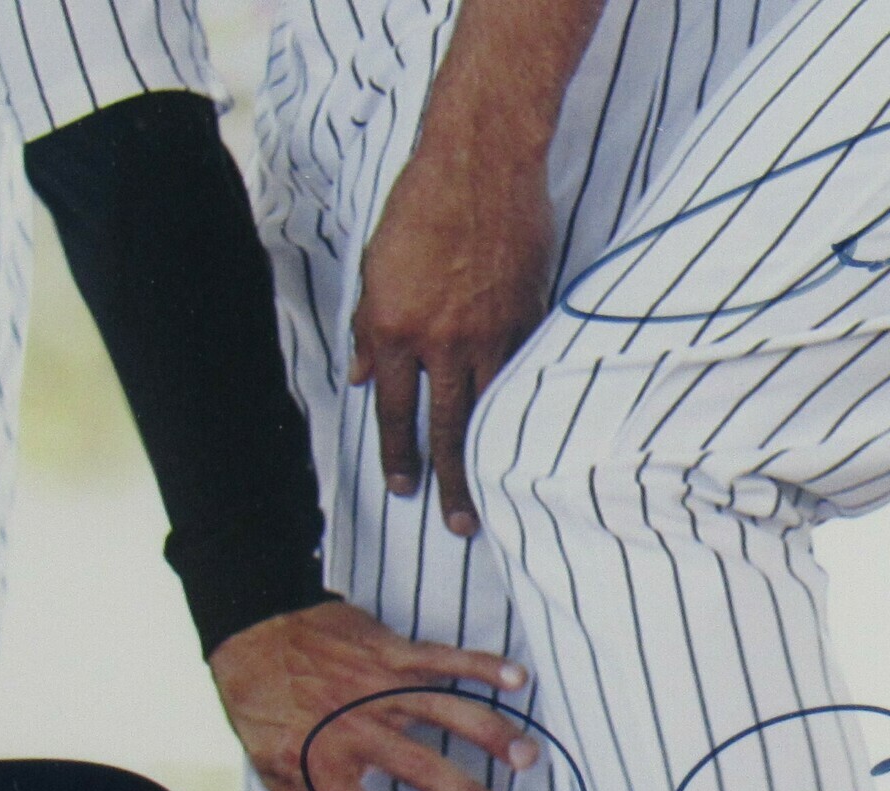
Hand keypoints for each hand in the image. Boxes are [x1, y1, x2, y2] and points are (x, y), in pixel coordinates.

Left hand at [208, 600, 536, 790]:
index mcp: (320, 766)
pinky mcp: (392, 651)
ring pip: (445, 711)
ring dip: (490, 734)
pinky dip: (482, 666)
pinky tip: (518, 679)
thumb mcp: (274, 774)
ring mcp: (377, 687)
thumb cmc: (264, 708)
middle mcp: (354, 729)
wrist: (253, 628)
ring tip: (527, 758)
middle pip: (421, 770)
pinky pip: (444, 659)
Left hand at [349, 133, 549, 536]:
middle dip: (449, 481)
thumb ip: (367, 328)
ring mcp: (491, 334)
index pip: (395, 411)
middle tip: (457, 526)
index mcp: (394, 329)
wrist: (481, 164)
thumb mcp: (375, 268)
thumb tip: (360, 376)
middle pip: (446, 428)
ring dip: (489, 461)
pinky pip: (524, 377)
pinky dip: (522, 410)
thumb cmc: (421, 206)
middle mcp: (442, 342)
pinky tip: (526, 437)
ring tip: (494, 501)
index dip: (398, 456)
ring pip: (491, 412)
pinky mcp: (529, 320)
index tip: (403, 488)